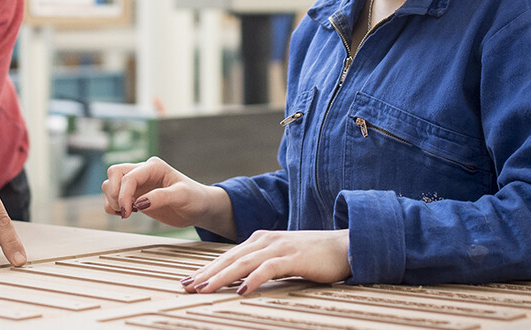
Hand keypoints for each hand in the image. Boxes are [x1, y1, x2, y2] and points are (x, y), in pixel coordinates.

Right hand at [101, 156, 233, 237]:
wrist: (199, 208)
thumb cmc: (195, 198)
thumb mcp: (182, 196)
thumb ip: (161, 197)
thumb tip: (139, 203)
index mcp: (154, 167)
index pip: (129, 176)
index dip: (124, 194)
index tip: (127, 212)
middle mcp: (143, 171)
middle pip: (114, 173)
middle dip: (115, 193)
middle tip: (125, 211)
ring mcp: (138, 183)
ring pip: (111, 184)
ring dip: (112, 199)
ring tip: (127, 212)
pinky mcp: (135, 195)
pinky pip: (114, 196)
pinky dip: (113, 206)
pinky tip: (126, 213)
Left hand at [182, 229, 350, 295]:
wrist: (344, 246)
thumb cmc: (313, 256)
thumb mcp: (281, 259)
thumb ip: (262, 265)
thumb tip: (240, 281)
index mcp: (260, 240)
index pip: (227, 256)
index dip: (206, 268)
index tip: (188, 281)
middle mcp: (265, 240)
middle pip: (229, 258)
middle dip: (206, 273)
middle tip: (186, 286)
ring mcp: (279, 247)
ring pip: (243, 262)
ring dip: (221, 277)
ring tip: (204, 289)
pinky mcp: (293, 257)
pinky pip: (269, 268)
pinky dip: (254, 279)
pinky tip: (242, 290)